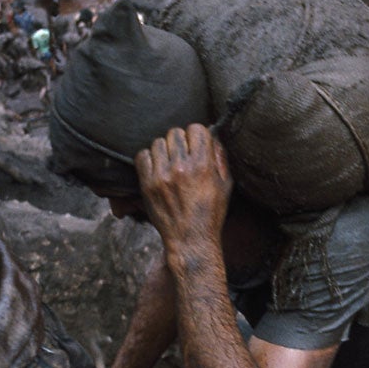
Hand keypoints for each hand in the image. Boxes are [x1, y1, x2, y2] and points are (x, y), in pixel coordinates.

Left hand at [136, 125, 231, 257]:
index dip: (198, 135)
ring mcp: (162, 175)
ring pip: (158, 142)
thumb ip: (220, 158)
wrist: (190, 239)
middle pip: (175, 132)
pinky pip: (142, 156)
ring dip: (165, 150)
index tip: (197, 145)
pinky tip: (158, 168)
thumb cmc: (211, 213)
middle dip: (181, 141)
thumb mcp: (226, 185)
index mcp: (203, 166)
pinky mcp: (147, 184)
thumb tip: (213, 136)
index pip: (196, 129)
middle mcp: (181, 167)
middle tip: (183, 155)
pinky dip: (149, 159)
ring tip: (170, 163)